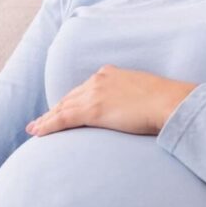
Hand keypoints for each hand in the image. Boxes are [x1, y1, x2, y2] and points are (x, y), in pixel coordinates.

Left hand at [25, 64, 196, 137]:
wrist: (171, 103)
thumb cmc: (167, 103)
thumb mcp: (146, 95)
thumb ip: (134, 101)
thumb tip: (135, 112)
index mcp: (111, 74)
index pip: (84, 90)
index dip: (70, 101)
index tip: (62, 108)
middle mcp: (98, 80)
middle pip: (69, 97)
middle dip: (54, 109)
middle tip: (40, 120)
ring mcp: (94, 93)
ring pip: (62, 108)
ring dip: (46, 119)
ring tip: (34, 129)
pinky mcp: (93, 109)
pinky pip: (63, 118)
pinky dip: (48, 125)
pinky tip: (38, 132)